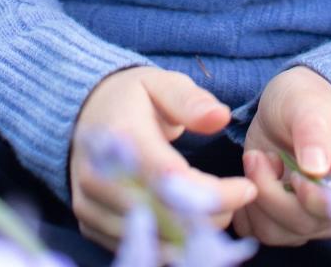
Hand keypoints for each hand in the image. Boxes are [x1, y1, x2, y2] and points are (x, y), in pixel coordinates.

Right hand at [69, 65, 257, 251]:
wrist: (83, 111)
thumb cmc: (132, 96)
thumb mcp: (161, 83)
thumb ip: (190, 101)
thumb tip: (221, 117)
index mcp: (120, 136)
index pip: (171, 180)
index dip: (213, 193)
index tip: (247, 189)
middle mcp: (99, 176)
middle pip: (163, 217)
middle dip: (209, 217)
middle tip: (236, 202)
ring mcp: (90, 204)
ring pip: (150, 240)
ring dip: (192, 237)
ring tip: (217, 212)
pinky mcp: (89, 222)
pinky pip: (134, 248)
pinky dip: (168, 244)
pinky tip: (190, 227)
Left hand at [231, 66, 330, 248]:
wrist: (285, 103)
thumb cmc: (305, 97)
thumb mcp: (309, 104)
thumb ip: (313, 132)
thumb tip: (316, 168)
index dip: (315, 201)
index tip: (294, 176)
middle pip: (305, 225)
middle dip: (273, 193)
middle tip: (260, 157)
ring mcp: (306, 215)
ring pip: (277, 233)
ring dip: (257, 196)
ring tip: (257, 159)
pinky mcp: (278, 218)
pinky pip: (256, 230)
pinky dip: (245, 208)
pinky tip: (251, 176)